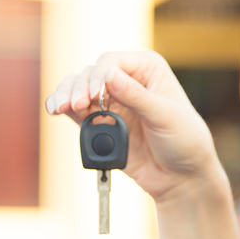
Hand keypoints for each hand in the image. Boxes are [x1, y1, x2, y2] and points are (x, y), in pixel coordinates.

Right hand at [45, 51, 223, 200]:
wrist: (182, 177)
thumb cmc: (185, 141)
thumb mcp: (165, 116)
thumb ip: (136, 96)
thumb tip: (109, 74)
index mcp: (148, 68)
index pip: (113, 61)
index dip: (99, 74)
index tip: (94, 94)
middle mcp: (127, 80)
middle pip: (91, 74)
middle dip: (79, 87)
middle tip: (77, 105)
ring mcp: (111, 101)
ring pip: (78, 89)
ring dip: (66, 96)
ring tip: (62, 108)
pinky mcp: (100, 122)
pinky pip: (76, 111)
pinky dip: (62, 108)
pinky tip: (55, 110)